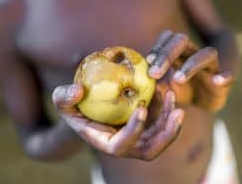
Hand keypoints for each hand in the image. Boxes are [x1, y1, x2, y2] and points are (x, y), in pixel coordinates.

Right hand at [52, 84, 183, 160]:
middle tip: (178, 112)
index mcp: (105, 143)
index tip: (142, 108)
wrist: (89, 110)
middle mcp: (124, 146)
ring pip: (161, 138)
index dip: (133, 131)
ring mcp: (137, 139)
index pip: (121, 146)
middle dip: (166, 135)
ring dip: (172, 122)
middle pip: (150, 150)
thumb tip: (78, 91)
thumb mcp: (62, 102)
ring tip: (174, 96)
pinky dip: (168, 111)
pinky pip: (162, 125)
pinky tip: (168, 92)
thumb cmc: (75, 108)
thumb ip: (63, 98)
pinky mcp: (145, 129)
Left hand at [147, 30, 233, 110]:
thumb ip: (156, 82)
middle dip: (167, 55)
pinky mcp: (223, 79)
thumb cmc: (181, 89)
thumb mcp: (165, 87)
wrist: (203, 101)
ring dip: (190, 65)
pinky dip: (224, 75)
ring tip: (178, 79)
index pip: (168, 39)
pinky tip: (218, 81)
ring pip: (205, 54)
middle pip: (182, 41)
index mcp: (178, 53)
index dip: (158, 48)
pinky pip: (228, 74)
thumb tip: (142, 80)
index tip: (148, 62)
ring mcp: (210, 66)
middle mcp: (193, 54)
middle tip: (154, 73)